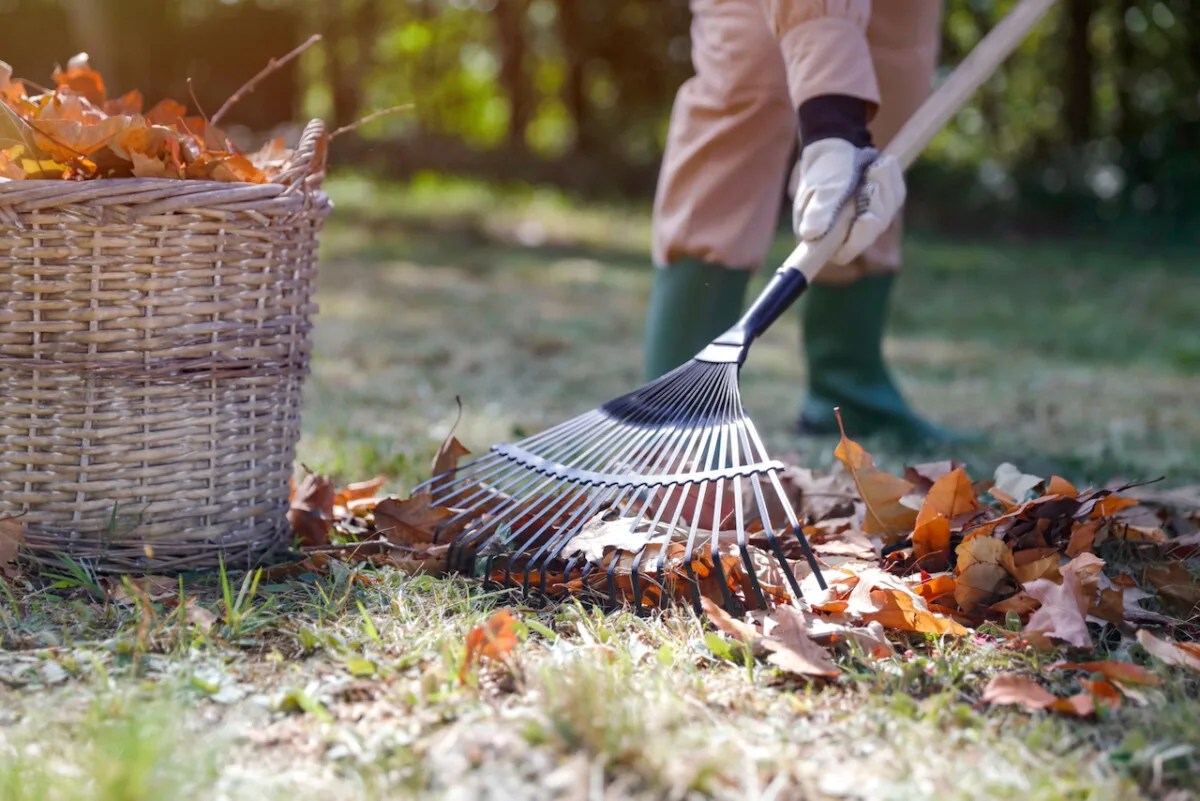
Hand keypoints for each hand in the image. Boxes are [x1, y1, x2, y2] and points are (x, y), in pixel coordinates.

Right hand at [790, 138, 904, 264]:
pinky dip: (892, 178)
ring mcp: (867, 220)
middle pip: (871, 233)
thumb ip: (818, 211)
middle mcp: (846, 233)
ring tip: (873, 167)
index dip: (857, 239)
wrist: (838, 144)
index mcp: (824, 235)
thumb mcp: (821, 188)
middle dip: (874, 204)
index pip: (843, 253)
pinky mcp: (884, 205)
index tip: (865, 217)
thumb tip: (811, 235)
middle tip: (870, 179)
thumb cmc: (825, 168)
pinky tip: (881, 164)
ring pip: (886, 214)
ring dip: (884, 187)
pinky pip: (896, 197)